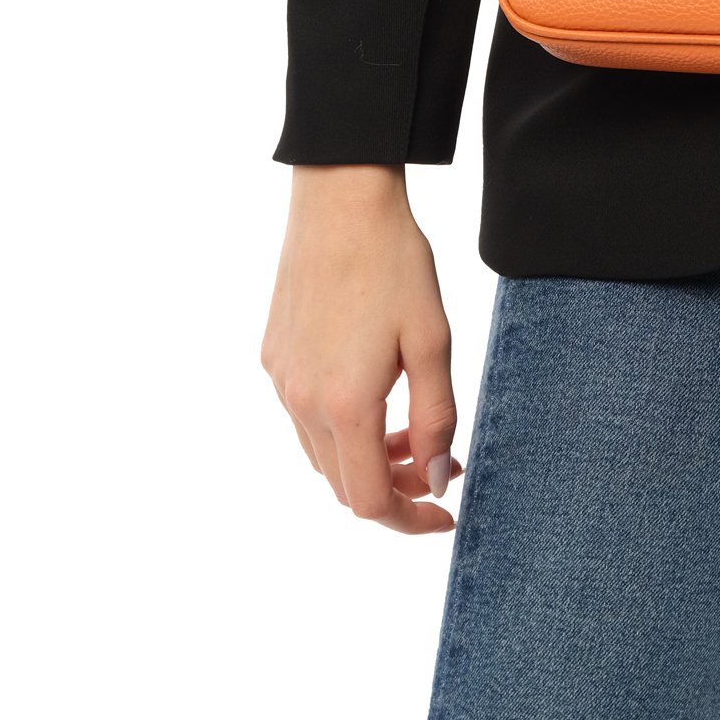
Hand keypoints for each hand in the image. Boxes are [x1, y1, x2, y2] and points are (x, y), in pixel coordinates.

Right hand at [261, 165, 462, 534]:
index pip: (371, 502)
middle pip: (345, 486)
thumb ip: (437, 418)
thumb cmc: (394, 263)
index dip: (410, 520)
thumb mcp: (433, 340)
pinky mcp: (273, 356)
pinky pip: (304, 417)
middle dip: (396, 487)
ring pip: (323, 455)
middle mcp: (302, 402)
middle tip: (441, 459)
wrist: (339, 199)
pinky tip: (374, 389)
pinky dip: (341, 427)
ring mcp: (281, 380)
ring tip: (412, 425)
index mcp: (344, 405)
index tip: (446, 512)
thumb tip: (437, 478)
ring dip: (368, 457)